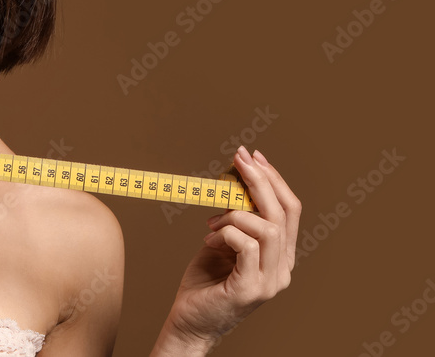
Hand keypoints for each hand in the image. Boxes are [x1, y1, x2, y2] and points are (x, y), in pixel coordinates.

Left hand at [162, 146, 300, 348]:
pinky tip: (208, 238)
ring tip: (212, 221)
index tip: (253, 157)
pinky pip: (246, 245)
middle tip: (238, 158)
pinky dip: (225, 232)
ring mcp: (270, 281)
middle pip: (283, 213)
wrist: (190, 322)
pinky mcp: (250, 289)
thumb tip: (233, 180)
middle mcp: (282, 269)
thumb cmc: (205, 283)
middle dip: (261, 180)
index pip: (290, 210)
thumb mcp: (221, 241)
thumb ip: (234, 217)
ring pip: (268, 228)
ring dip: (236, 213)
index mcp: (280, 256)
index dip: (274, 179)